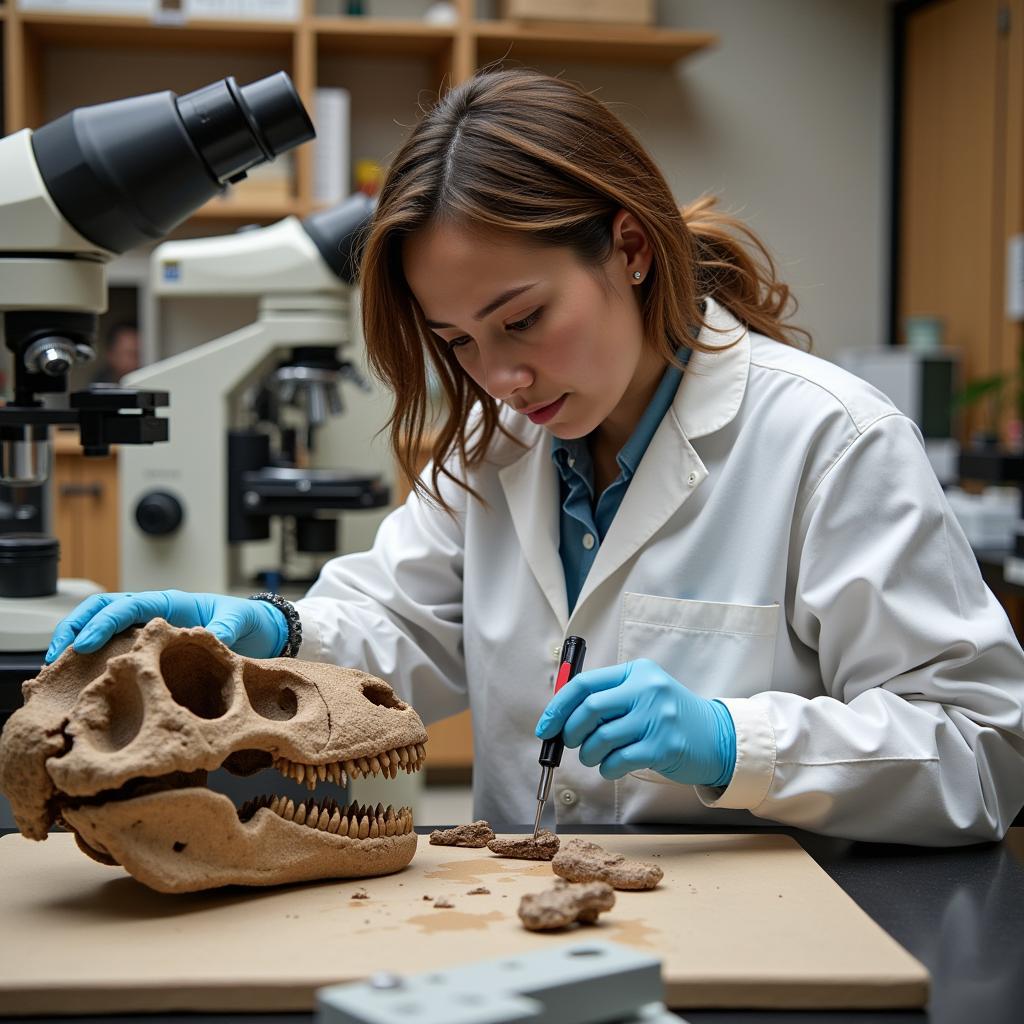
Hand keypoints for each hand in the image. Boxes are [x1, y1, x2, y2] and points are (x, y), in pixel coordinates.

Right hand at [45, 590, 287, 663]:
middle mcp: (154, 611)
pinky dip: (94, 655)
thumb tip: (211, 636)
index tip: (83, 645)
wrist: (259, 628)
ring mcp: (150, 626)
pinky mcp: (151, 643)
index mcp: (170, 602)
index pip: (125, 606)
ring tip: (56, 667)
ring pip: (103, 625)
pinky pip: (116, 643)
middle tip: (54, 656)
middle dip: (74, 627)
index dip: (101, 623)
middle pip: (103, 609)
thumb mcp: (238, 623)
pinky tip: (81, 676)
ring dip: (77, 639)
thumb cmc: (246, 621)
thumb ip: (223, 629)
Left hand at [534, 658, 735, 786]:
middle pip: (590, 708)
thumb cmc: (668, 718)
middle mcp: (648, 689)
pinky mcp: (663, 746)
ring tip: (594, 757)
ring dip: (588, 754)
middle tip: (571, 743)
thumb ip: (605, 698)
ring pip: (601, 738)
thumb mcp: (642, 694)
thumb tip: (558, 714)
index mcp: (637, 672)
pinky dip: (606, 768)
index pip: (585, 683)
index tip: (546, 726)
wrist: (716, 737)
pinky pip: (617, 760)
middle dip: (571, 731)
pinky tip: (611, 767)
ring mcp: (657, 718)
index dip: (558, 706)